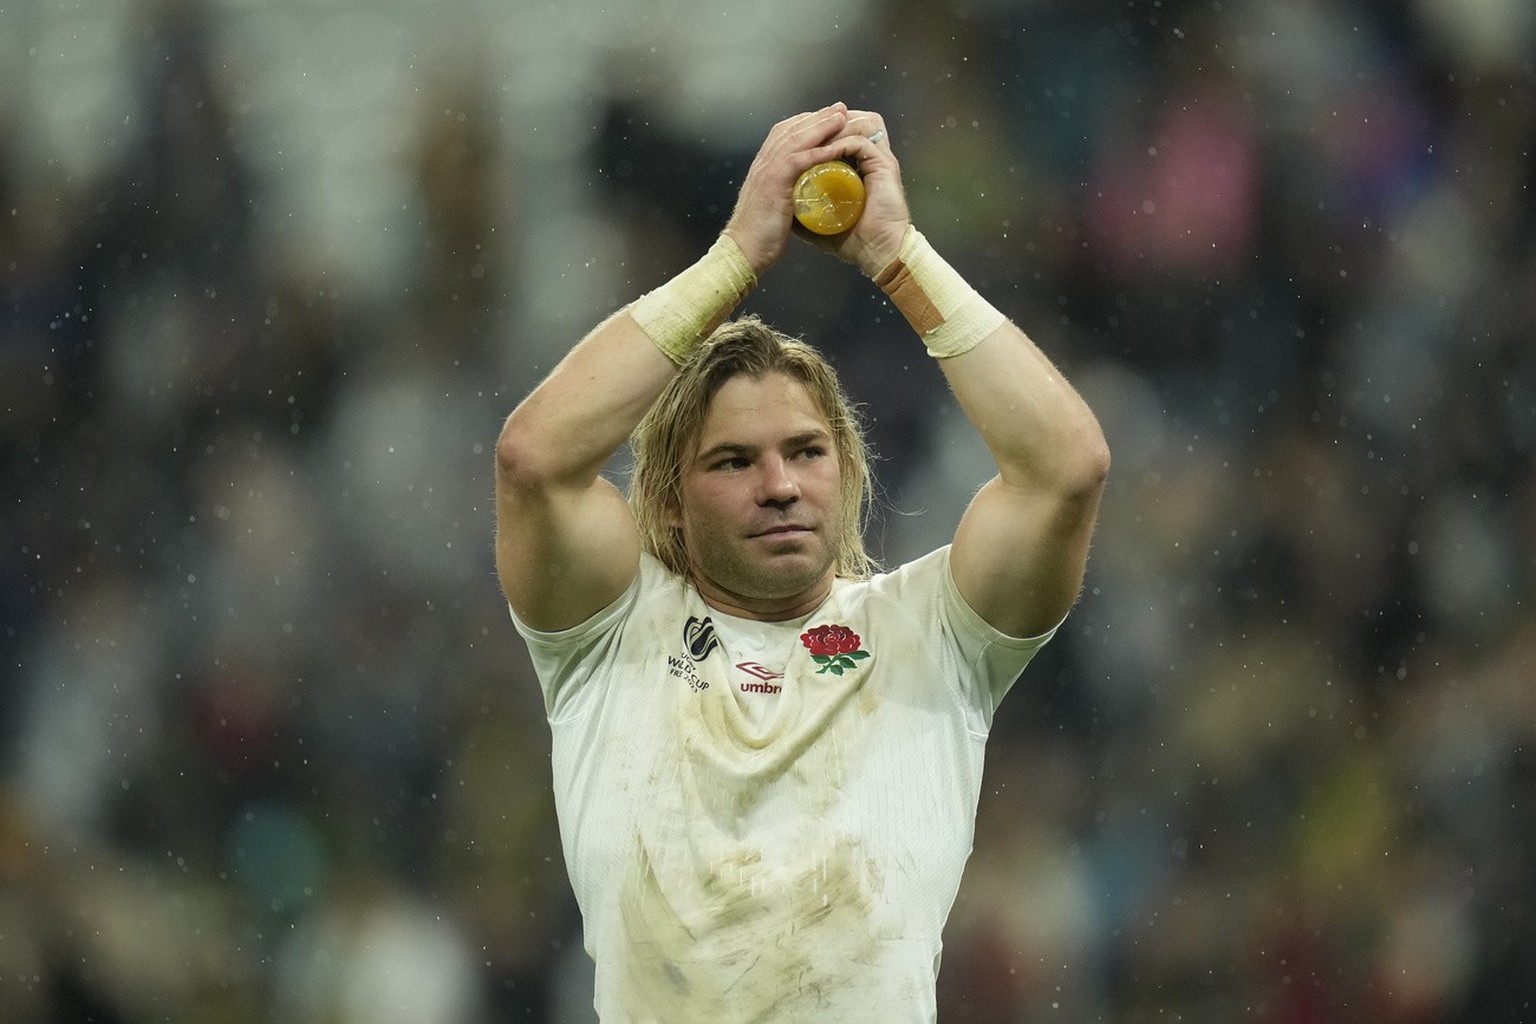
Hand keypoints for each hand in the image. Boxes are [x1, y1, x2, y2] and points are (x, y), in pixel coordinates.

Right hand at [724, 103, 903, 276]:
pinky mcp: (774, 183)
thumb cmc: (758, 236)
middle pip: (793, 129)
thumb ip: (783, 193)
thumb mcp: (771, 206)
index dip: (807, 122)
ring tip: (841, 117)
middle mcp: (763, 162)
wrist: (742, 251)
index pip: (785, 133)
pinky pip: (799, 160)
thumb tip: (799, 194)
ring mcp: (767, 171)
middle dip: (818, 117)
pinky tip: (835, 145)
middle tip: (839, 108)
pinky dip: (818, 151)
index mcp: (763, 166)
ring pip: (797, 139)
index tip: (827, 116)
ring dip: (821, 126)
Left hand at [796, 108, 910, 277]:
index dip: (817, 130)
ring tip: (808, 140)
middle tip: (800, 132)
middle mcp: (871, 157)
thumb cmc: (854, 241)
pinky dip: (838, 145)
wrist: (877, 255)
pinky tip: (821, 153)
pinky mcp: (885, 165)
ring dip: (829, 130)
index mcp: (859, 166)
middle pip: (848, 122)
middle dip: (821, 123)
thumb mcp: (821, 221)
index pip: (839, 133)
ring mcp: (879, 159)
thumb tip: (780, 204)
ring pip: (855, 125)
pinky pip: (860, 143)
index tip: (795, 139)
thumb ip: (804, 209)